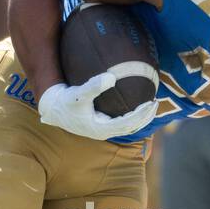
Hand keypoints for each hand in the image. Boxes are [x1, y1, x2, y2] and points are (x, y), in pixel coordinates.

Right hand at [38, 74, 156, 140]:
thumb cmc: (65, 102)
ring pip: (127, 126)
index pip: (127, 124)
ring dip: (140, 117)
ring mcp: (103, 129)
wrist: (53, 109)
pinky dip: (131, 114)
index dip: (141, 115)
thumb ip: (93, 86)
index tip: (151, 103)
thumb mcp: (77, 94)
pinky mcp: (101, 123)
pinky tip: (136, 101)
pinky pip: (121, 120)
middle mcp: (104, 131)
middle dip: (145, 117)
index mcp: (101, 128)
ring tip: (151, 104)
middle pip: (131, 128)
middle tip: (156, 102)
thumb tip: (112, 77)